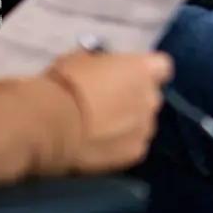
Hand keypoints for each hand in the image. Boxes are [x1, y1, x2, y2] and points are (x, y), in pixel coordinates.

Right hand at [45, 50, 172, 172]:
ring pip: (144, 123)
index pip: (161, 67)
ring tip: (102, 131)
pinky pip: (134, 146)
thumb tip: (101, 70)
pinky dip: (122, 146)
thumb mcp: (81, 59)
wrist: (52, 124)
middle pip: (151, 97)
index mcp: (143, 69)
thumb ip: (102, 65)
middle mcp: (152, 98)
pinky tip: (102, 147)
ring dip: (130, 124)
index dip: (146, 72)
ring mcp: (146, 127)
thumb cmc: (65, 85)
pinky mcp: (136, 153)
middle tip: (110, 105)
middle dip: (136, 99)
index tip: (128, 76)